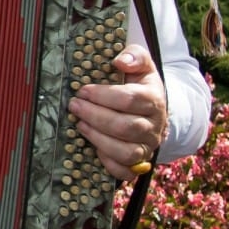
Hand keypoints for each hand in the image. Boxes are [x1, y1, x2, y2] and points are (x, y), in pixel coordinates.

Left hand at [68, 45, 167, 179]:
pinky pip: (126, 171)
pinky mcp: (139, 163)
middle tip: (74, 106)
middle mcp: (154, 126)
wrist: (152, 110)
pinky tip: (93, 148)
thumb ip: (134, 56)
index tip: (82, 90)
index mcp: (154, 100)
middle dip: (95, 116)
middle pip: (126, 127)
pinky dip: (108, 163)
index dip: (103, 95)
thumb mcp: (140, 65)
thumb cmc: (138, 84)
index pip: (130, 99)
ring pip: (126, 152)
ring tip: (80, 124)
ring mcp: (148, 147)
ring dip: (98, 138)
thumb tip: (121, 61)